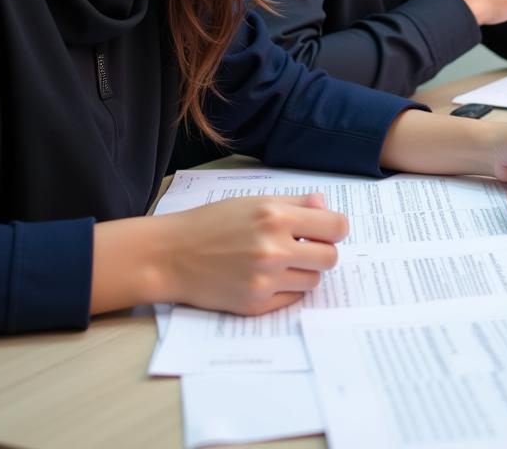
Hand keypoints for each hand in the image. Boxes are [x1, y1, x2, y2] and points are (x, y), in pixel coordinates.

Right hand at [156, 194, 346, 314]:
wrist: (170, 255)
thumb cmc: (212, 223)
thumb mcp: (255, 201)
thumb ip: (296, 203)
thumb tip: (325, 205)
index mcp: (276, 217)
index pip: (336, 227)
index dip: (334, 228)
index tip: (326, 230)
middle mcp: (273, 249)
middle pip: (330, 258)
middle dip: (321, 251)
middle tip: (303, 247)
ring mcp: (264, 280)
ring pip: (313, 280)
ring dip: (304, 271)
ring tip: (280, 261)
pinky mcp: (254, 305)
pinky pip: (291, 298)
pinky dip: (285, 288)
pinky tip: (265, 277)